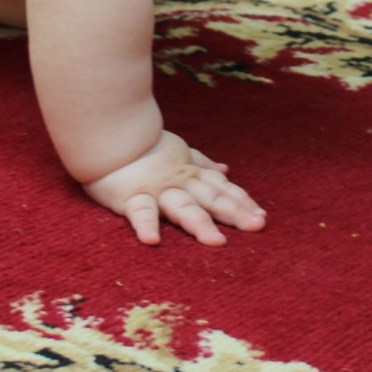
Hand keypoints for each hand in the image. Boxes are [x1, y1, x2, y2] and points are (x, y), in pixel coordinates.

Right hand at [82, 131, 265, 246]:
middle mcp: (178, 182)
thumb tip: (226, 170)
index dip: (241, 200)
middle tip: (257, 225)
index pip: (221, 188)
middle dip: (235, 212)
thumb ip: (202, 163)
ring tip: (216, 242)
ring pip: (182, 207)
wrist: (110, 129)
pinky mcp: (129, 197)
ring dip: (200, 223)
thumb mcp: (179, 151)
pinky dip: (145, 224)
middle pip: (210, 198)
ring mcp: (156, 190)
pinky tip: (152, 240)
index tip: (261, 215)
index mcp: (189, 173)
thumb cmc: (143, 145)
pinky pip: (139, 211)